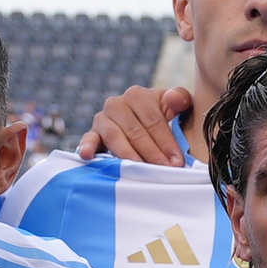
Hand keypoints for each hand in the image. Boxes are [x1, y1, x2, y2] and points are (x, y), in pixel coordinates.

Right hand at [73, 83, 195, 164]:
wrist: (145, 126)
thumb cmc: (166, 117)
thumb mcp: (177, 106)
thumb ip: (180, 99)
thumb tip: (172, 99)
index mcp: (137, 95)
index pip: (153, 121)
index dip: (166, 142)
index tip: (177, 161)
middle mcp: (116, 104)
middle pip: (135, 132)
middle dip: (152, 154)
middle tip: (165, 171)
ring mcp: (102, 118)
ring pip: (115, 138)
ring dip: (129, 156)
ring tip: (141, 172)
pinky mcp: (92, 133)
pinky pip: (88, 139)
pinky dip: (87, 146)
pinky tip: (87, 155)